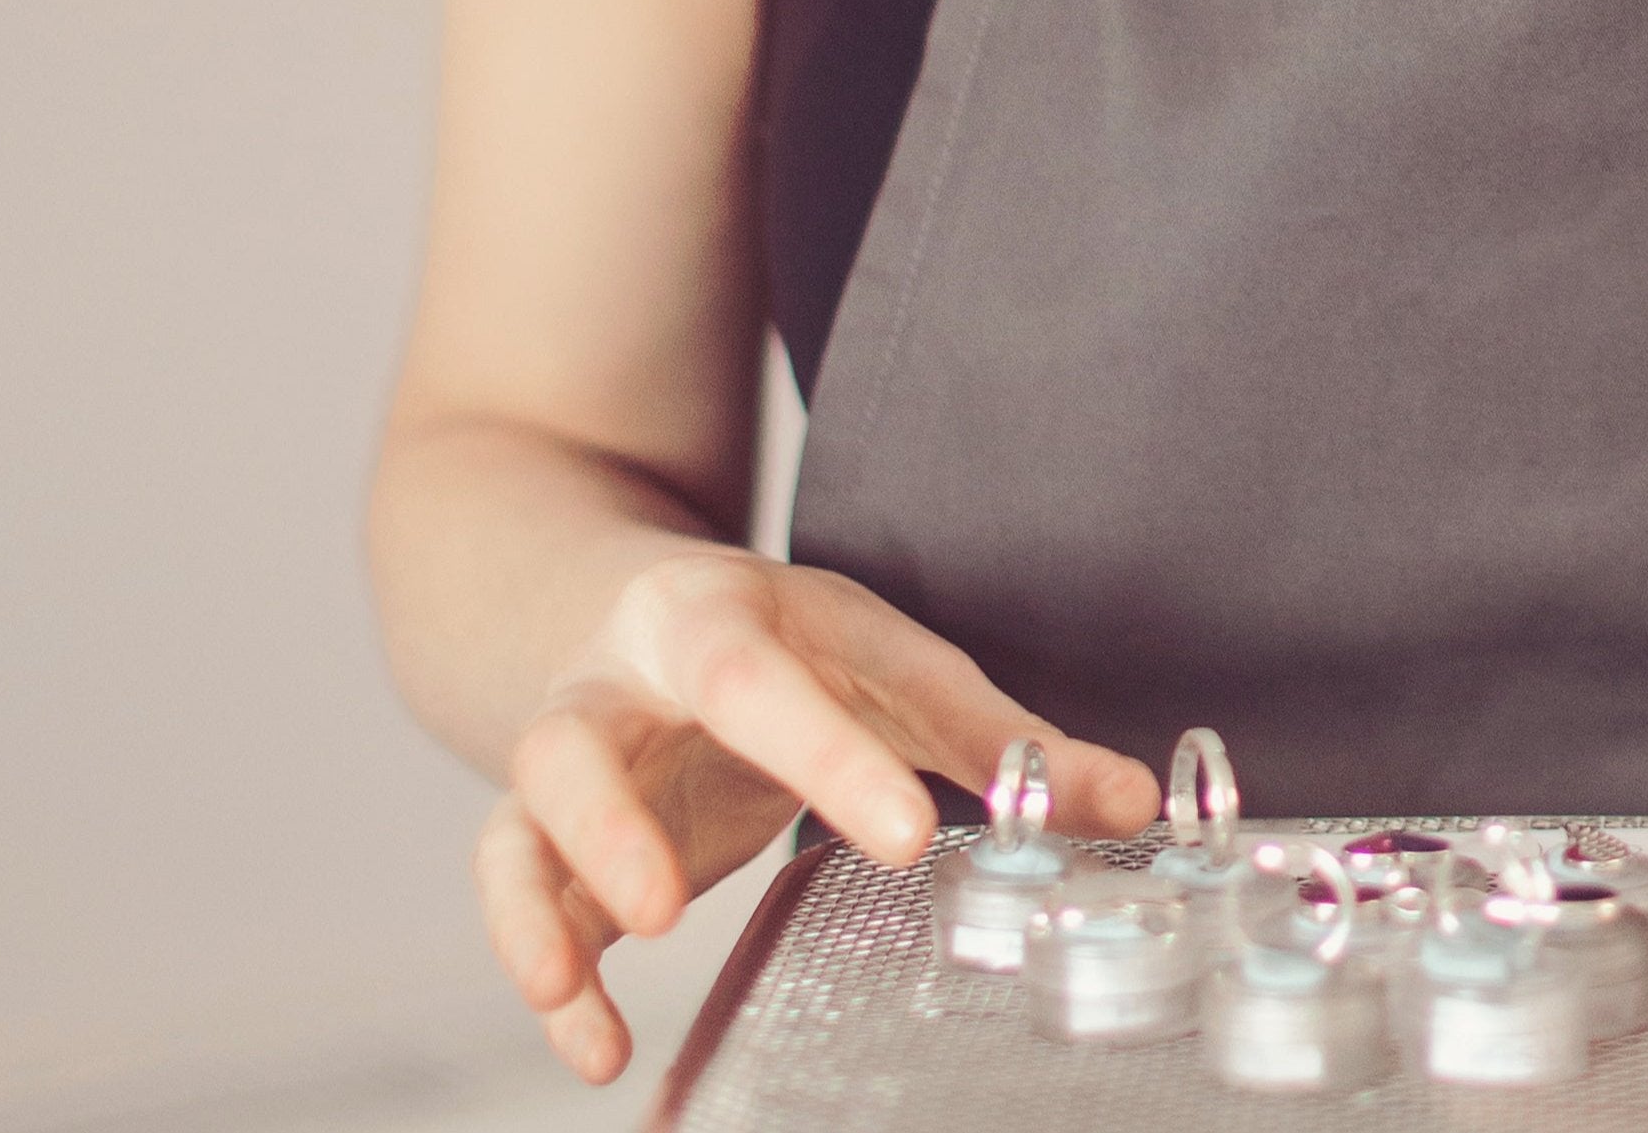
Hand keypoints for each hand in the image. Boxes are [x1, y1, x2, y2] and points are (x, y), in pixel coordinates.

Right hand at [476, 545, 1157, 1081]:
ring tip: (579, 986)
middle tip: (666, 907)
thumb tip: (1137, 804)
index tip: (906, 841)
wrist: (627, 605)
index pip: (768, 681)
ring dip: (543, 900)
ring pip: (520, 815)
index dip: (832, 759)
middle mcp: (622, 681)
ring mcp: (568, 756)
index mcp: (722, 618)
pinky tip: (589, 1042)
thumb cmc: (791, 646)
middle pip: (587, 735)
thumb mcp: (890, 665)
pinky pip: (510, 893)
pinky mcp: (540, 833)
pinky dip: (539, 965)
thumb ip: (1004, 740)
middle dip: (618, 817)